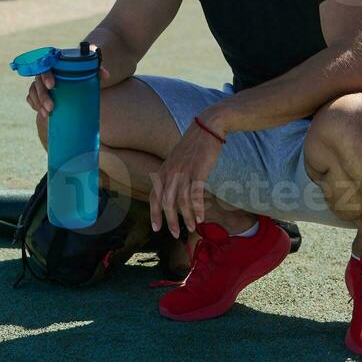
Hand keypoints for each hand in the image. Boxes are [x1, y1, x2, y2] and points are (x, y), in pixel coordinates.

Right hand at [26, 65, 109, 114]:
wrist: (79, 77)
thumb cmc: (83, 71)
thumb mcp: (90, 69)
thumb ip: (98, 68)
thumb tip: (106, 76)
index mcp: (55, 62)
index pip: (46, 65)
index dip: (46, 75)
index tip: (53, 86)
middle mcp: (46, 71)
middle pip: (38, 81)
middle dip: (42, 95)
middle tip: (51, 107)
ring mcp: (41, 82)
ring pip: (33, 90)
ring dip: (38, 102)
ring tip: (47, 113)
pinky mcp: (39, 92)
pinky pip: (31, 97)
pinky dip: (35, 105)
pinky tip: (43, 113)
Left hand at [149, 121, 223, 238]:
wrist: (208, 127)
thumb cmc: (194, 145)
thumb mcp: (177, 159)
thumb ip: (172, 174)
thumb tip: (172, 193)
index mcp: (164, 170)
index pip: (154, 196)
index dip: (154, 213)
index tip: (156, 228)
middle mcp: (170, 172)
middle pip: (167, 203)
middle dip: (170, 221)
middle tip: (175, 234)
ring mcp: (184, 172)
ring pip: (182, 202)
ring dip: (186, 218)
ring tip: (192, 227)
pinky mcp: (198, 172)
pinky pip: (195, 196)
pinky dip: (197, 209)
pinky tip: (200, 217)